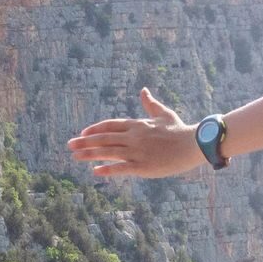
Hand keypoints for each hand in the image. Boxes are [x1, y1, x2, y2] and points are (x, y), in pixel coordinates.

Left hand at [67, 87, 205, 177]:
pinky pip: (121, 168)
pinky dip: (107, 169)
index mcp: (137, 125)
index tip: (82, 133)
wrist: (194, 143)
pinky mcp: (143, 166)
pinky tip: (95, 171)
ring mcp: (137, 152)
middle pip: (104, 138)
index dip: (95, 129)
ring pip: (108, 152)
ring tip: (75, 156)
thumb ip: (150, 104)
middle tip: (69, 145)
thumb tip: (143, 90)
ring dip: (89, 154)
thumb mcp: (163, 114)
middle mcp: (134, 137)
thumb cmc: (180, 129)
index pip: (111, 125)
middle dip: (85, 141)